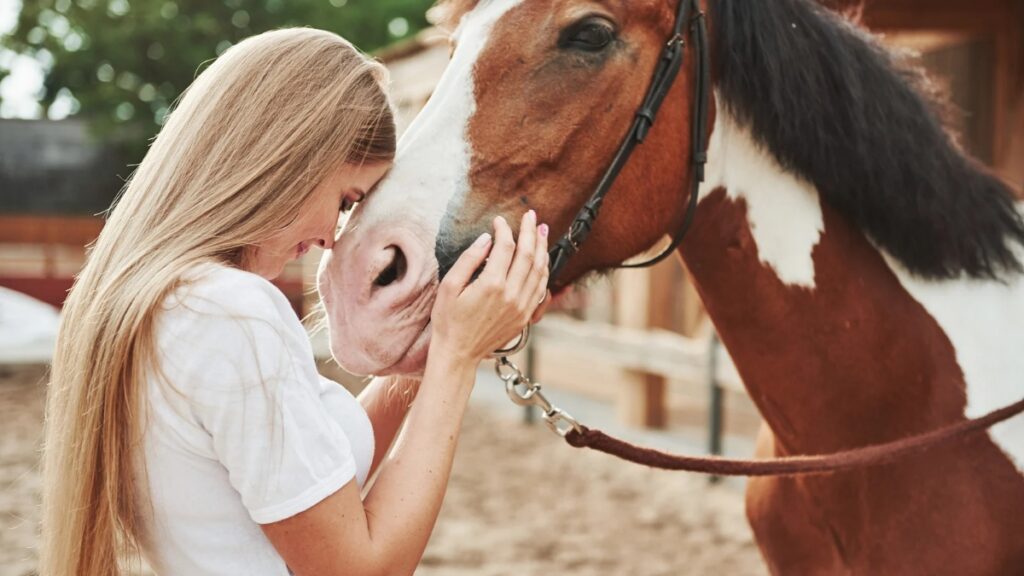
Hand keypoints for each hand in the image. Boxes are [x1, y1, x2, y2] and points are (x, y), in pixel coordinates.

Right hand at [430, 211, 549, 365]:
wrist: (458, 353)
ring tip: (541, 231)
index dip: (504, 229)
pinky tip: (542, 259)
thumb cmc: (448, 320)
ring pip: (540, 271)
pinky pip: (541, 289)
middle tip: (531, 215)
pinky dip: (544, 270)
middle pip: (528, 255)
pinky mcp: (525, 316)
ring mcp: (521, 307)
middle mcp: (511, 295)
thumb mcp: (450, 286)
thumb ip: (469, 260)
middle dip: (530, 232)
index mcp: (492, 285)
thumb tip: (487, 239)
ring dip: (542, 248)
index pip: (505, 247)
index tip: (499, 220)